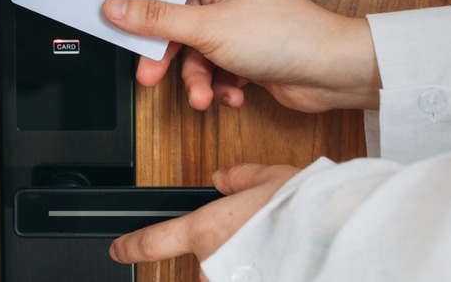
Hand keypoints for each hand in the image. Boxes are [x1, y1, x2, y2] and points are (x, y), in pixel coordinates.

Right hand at [102, 0, 380, 112]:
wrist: (331, 73)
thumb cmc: (286, 37)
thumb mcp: (209, 28)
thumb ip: (158, 19)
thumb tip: (117, 6)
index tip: (121, 17)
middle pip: (178, 19)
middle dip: (169, 53)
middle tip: (150, 74)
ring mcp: (240, 24)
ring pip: (197, 51)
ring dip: (198, 78)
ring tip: (204, 96)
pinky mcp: (248, 52)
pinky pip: (218, 67)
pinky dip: (221, 85)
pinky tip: (233, 94)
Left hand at [108, 164, 298, 279]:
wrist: (332, 236)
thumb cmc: (302, 208)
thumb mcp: (270, 178)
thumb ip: (241, 178)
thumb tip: (224, 177)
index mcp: (206, 230)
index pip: (153, 242)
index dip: (131, 247)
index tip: (118, 251)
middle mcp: (212, 265)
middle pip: (203, 263)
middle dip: (226, 251)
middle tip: (258, 235)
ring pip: (227, 274)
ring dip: (244, 264)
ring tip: (277, 247)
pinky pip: (246, 279)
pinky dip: (260, 271)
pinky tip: (282, 260)